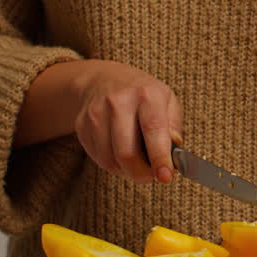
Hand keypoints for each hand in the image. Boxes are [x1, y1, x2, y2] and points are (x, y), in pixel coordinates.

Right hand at [71, 60, 182, 184]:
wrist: (104, 79)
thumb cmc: (144, 96)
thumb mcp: (168, 102)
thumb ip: (174, 128)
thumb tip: (174, 154)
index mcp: (147, 94)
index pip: (153, 130)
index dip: (159, 157)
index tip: (165, 177)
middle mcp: (119, 101)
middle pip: (126, 152)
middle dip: (141, 173)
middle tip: (150, 176)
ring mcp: (96, 112)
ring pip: (110, 160)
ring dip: (126, 171)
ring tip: (136, 163)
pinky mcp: (82, 125)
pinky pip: (97, 158)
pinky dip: (112, 164)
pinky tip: (120, 154)